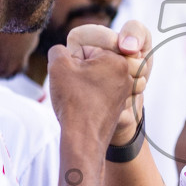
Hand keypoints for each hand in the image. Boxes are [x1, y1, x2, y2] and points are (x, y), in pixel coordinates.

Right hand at [48, 26, 137, 147]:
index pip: (91, 45)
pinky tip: (85, 104)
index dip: (75, 58)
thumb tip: (64, 52)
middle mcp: (127, 73)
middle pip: (97, 60)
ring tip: (79, 94)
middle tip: (76, 83)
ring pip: (100, 76)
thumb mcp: (59, 65)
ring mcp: (125, 90)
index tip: (73, 72)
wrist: (83, 139)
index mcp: (118, 59)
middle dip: (83, 68)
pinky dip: (92, 94)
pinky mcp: (120, 104)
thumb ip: (60, 50)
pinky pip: (103, 91)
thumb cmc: (74, 102)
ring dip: (87, 81)